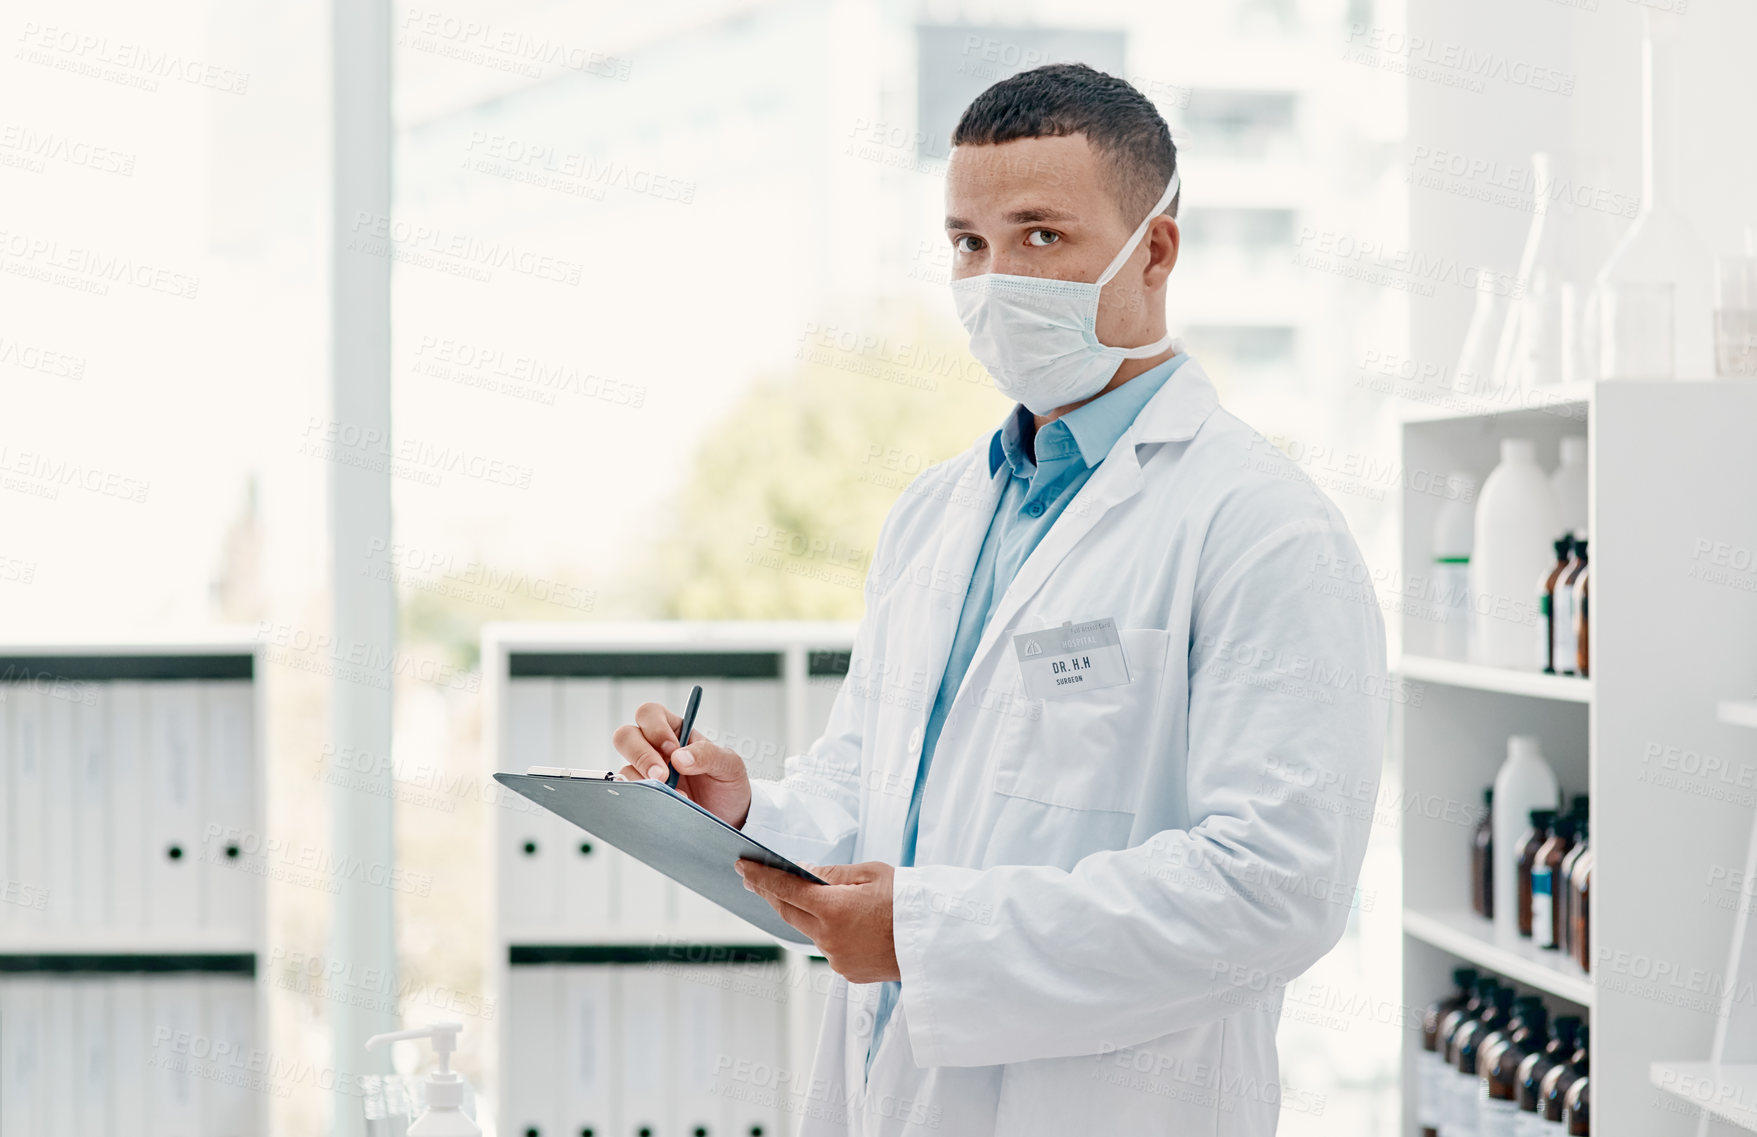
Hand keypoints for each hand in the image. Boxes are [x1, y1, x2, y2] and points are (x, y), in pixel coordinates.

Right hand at [612, 701, 751, 827]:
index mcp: (674, 731)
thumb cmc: (727, 784)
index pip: (649, 714)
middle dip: (641, 755)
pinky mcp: (643, 796)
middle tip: (663, 775)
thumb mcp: (729, 764)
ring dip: (645, 782)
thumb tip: (679, 757)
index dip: (655, 728)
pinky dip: (643, 800)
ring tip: (674, 797)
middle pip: (625, 736)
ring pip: (624, 767)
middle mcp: (654, 748)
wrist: (729, 817)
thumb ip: (708, 754)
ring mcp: (645, 774)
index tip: (673, 750)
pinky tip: (663, 807)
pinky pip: (629, 794)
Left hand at [737, 860, 898, 982]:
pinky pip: (828, 948)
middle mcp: (829, 938)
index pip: (785, 890)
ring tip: (813, 897)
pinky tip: (847, 923)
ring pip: (810, 931)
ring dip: (805, 914)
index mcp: (834, 909)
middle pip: (788, 912)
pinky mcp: (847, 972)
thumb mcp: (872, 874)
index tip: (743, 867)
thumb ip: (832, 875)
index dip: (761, 877)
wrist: (936, 942)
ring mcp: (837, 959)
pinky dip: (828, 933)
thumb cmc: (909, 901)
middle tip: (753, 879)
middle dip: (770, 894)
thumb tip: (803, 872)